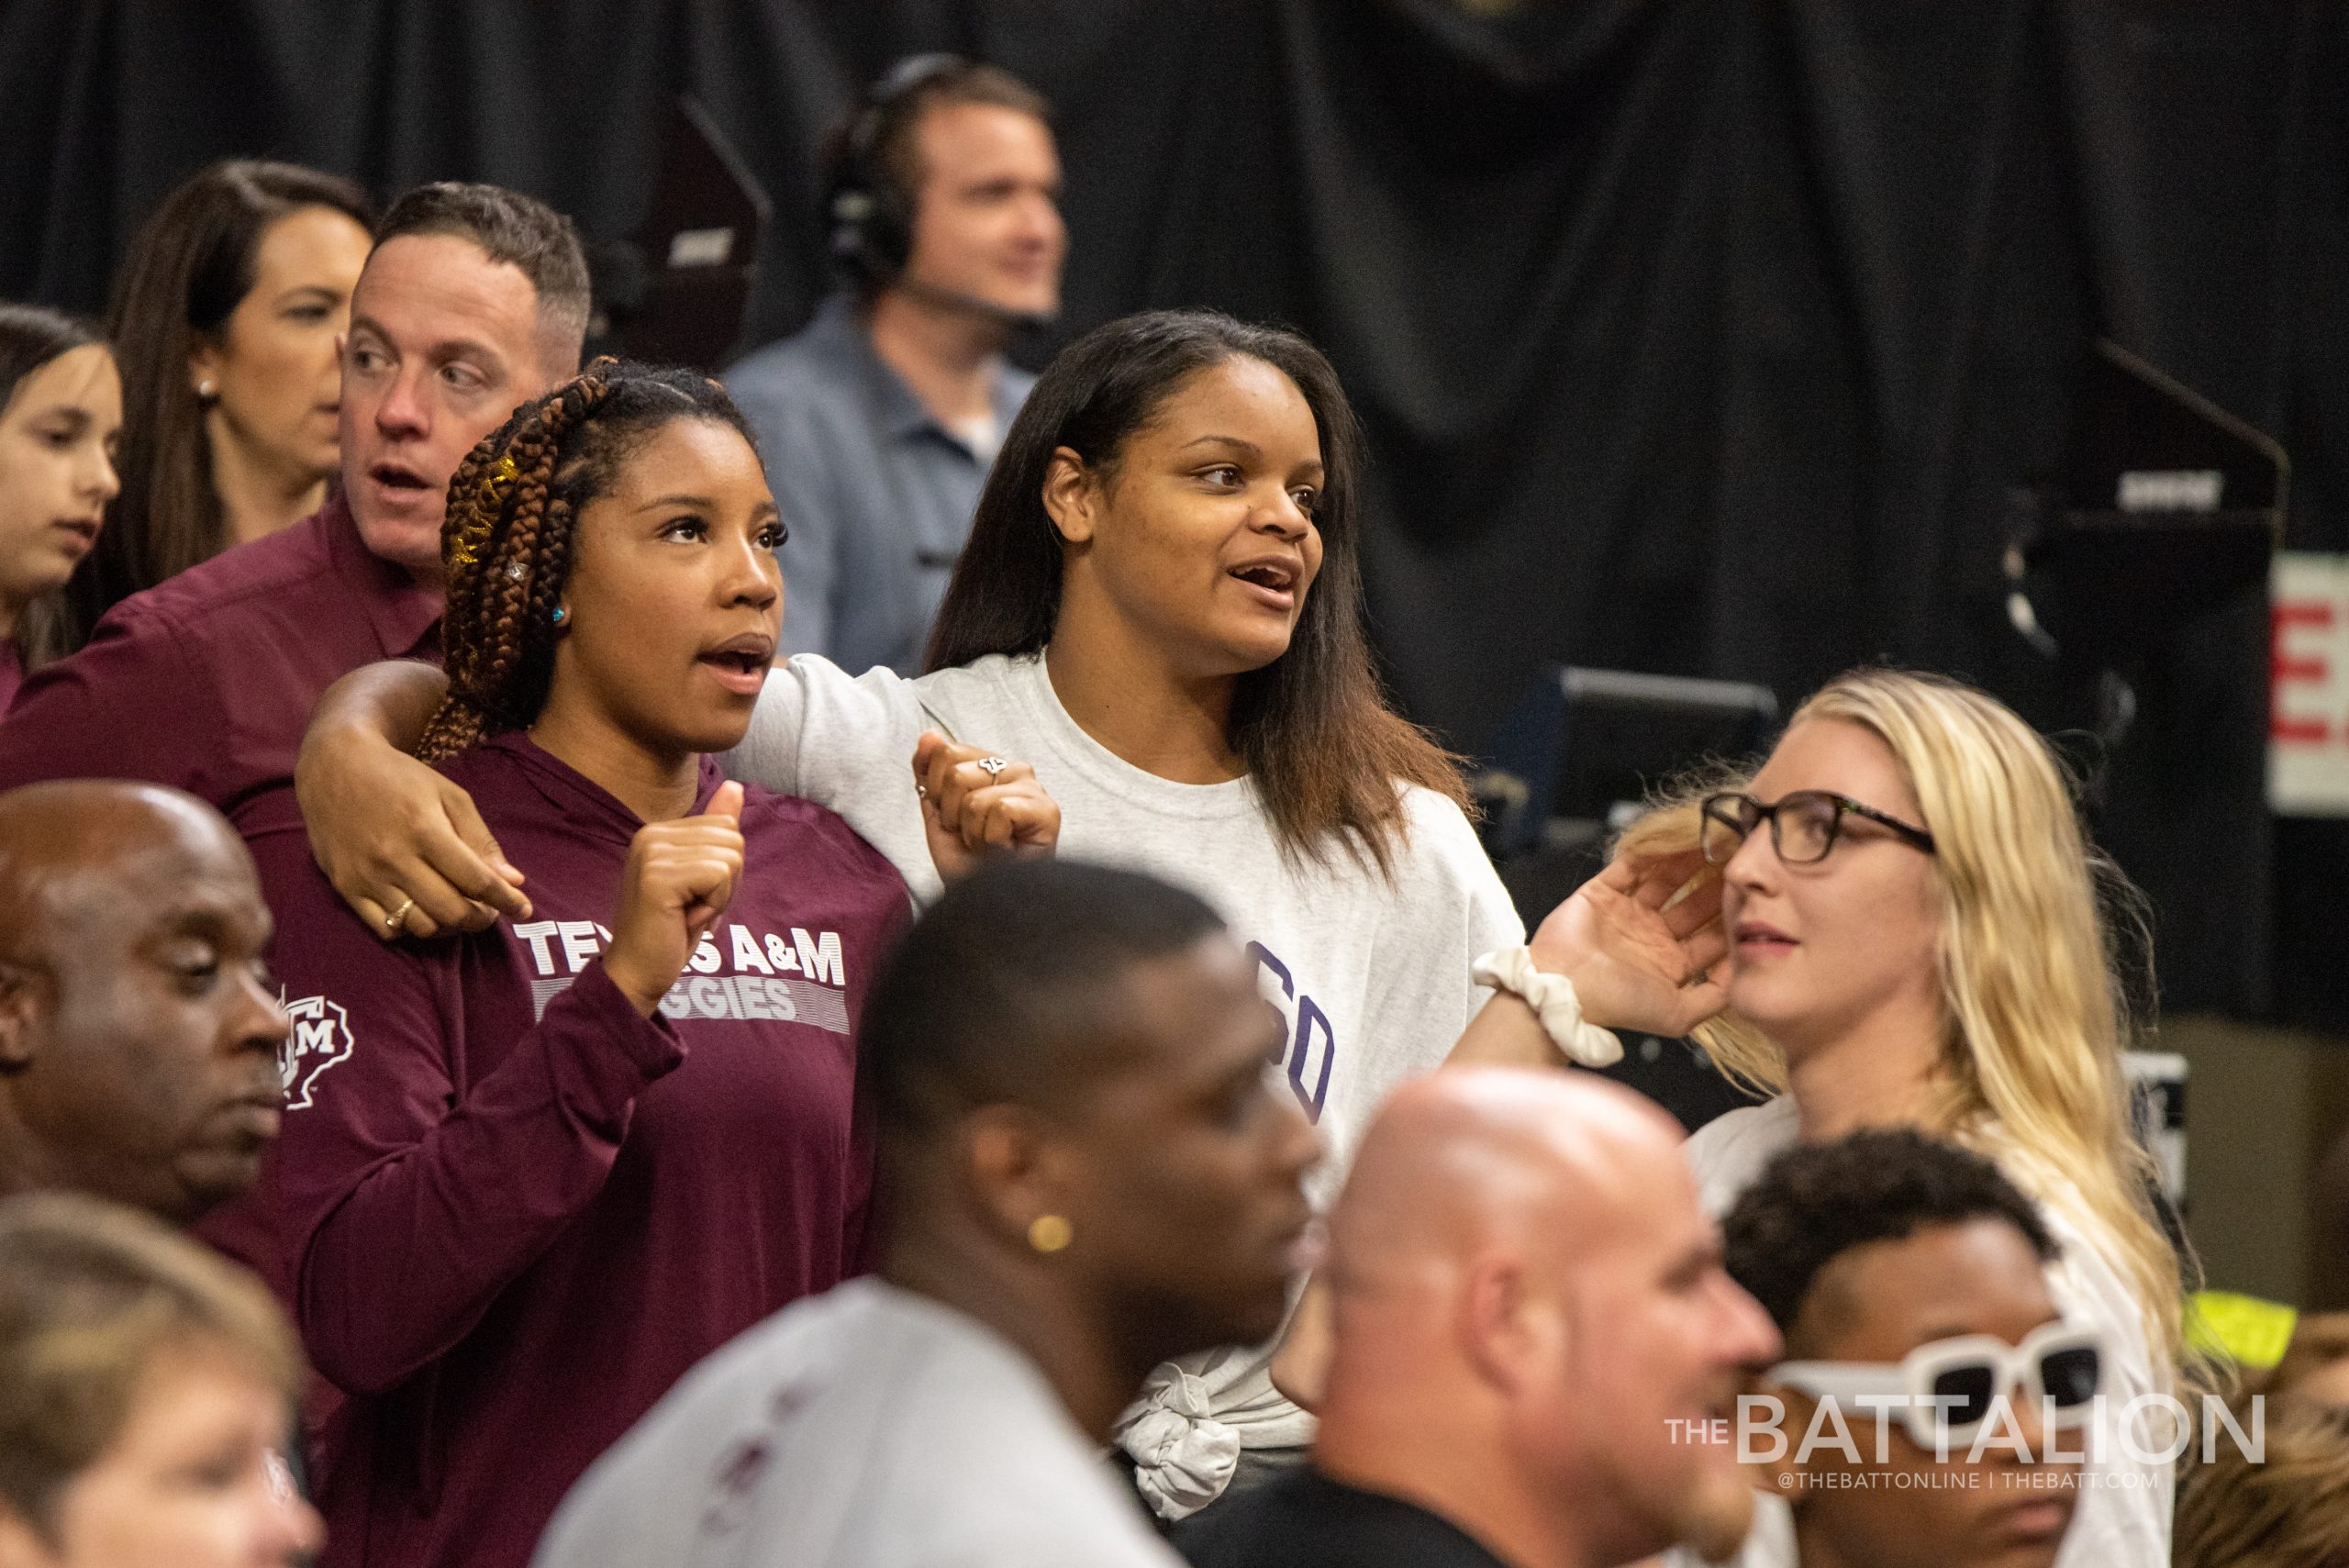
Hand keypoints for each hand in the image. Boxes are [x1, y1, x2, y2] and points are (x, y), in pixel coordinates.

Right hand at [296, 719, 530, 939]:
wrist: (335, 767)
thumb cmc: (400, 778)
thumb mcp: (449, 795)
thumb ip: (481, 839)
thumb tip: (513, 880)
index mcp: (425, 830)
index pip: (476, 881)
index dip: (506, 901)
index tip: (524, 909)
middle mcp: (394, 858)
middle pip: (451, 911)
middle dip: (481, 919)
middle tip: (490, 911)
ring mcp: (367, 876)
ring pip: (420, 926)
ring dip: (449, 926)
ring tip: (458, 910)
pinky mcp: (346, 888)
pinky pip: (386, 930)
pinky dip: (412, 929)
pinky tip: (423, 911)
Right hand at [601, 782, 745, 1015]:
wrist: (637, 972)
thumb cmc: (670, 930)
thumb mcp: (700, 877)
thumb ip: (715, 831)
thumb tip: (735, 786)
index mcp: (659, 831)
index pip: (727, 827)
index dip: (726, 869)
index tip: (695, 896)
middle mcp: (650, 834)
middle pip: (732, 838)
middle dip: (727, 881)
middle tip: (693, 907)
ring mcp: (651, 853)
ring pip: (730, 857)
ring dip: (720, 896)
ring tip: (687, 913)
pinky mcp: (658, 877)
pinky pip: (720, 876)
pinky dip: (715, 905)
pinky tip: (686, 920)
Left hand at [912, 731, 1060, 882]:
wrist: (984, 904)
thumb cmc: (968, 864)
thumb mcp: (937, 814)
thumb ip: (929, 773)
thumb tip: (929, 735)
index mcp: (989, 766)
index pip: (947, 752)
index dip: (936, 792)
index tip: (953, 820)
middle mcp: (1014, 770)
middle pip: (955, 771)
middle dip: (952, 813)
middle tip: (972, 837)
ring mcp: (1033, 788)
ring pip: (974, 795)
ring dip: (971, 832)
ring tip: (988, 847)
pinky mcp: (1047, 810)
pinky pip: (998, 810)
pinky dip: (991, 840)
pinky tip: (1004, 851)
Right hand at [1527, 847, 1730, 1037]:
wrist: (1564, 990)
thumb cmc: (1619, 1005)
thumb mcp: (1679, 1015)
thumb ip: (1715, 996)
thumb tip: (1744, 967)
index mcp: (1670, 964)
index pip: (1710, 935)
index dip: (1731, 915)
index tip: (1753, 895)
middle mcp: (1651, 937)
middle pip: (1692, 904)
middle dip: (1714, 884)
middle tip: (1738, 861)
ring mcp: (1626, 912)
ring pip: (1664, 881)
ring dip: (1687, 863)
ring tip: (1712, 841)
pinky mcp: (1601, 893)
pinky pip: (1629, 867)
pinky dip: (1649, 854)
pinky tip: (1673, 840)